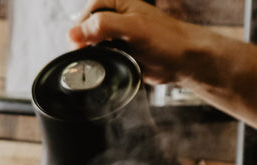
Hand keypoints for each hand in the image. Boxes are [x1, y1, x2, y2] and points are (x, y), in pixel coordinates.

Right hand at [68, 0, 210, 84]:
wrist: (183, 60)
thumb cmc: (166, 39)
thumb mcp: (132, 28)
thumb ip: (102, 26)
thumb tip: (73, 33)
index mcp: (114, 1)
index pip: (85, 16)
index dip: (81, 32)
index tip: (82, 48)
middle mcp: (113, 16)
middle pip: (85, 32)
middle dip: (87, 46)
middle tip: (96, 56)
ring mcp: (115, 34)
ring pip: (91, 46)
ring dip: (94, 56)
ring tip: (107, 60)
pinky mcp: (119, 50)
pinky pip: (101, 58)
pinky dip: (102, 64)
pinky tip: (111, 66)